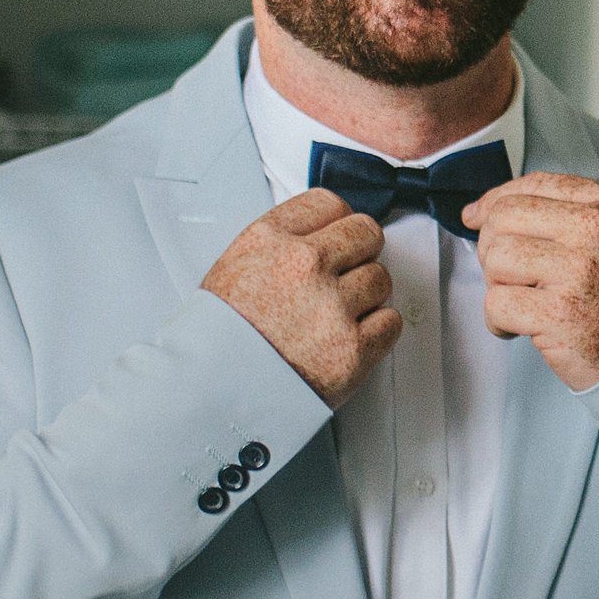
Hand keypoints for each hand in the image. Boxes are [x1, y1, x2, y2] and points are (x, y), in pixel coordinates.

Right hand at [201, 190, 398, 405]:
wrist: (208, 394)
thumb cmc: (218, 338)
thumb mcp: (233, 269)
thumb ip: (280, 246)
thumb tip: (323, 234)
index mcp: (269, 240)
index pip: (328, 203)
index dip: (336, 222)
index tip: (335, 238)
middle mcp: (304, 265)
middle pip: (366, 233)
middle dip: (360, 252)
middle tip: (343, 276)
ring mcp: (332, 306)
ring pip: (381, 278)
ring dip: (366, 295)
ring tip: (335, 315)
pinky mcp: (354, 348)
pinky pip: (391, 321)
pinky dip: (376, 330)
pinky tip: (348, 337)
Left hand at [462, 173, 598, 390]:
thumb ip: (574, 212)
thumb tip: (497, 206)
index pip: (534, 185)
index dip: (495, 201)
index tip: (478, 217)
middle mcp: (597, 229)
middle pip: (504, 217)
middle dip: (493, 246)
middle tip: (509, 274)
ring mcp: (578, 270)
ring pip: (495, 257)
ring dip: (497, 285)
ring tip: (522, 301)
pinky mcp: (559, 313)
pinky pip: (496, 303)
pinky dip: (498, 321)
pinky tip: (519, 328)